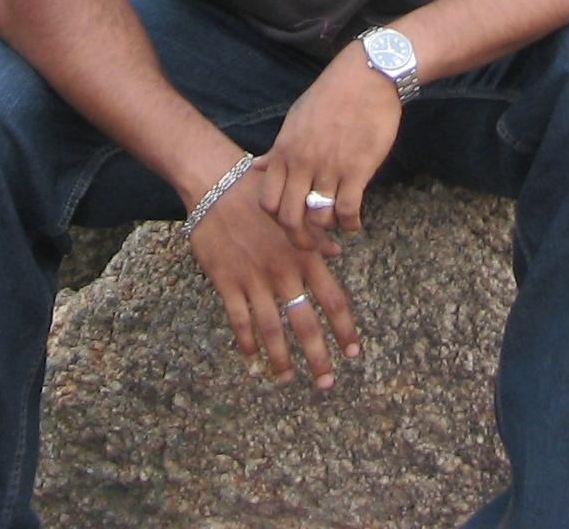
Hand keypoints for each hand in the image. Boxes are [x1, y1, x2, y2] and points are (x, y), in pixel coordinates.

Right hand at [185, 168, 359, 387]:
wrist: (216, 184)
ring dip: (281, 358)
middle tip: (326, 383)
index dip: (345, 329)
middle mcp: (283, 272)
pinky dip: (247, 341)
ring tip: (288, 378)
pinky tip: (252, 358)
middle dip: (317, 357)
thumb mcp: (294, 212)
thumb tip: (337, 253)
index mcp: (305, 256)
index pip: (333, 300)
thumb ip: (316, 237)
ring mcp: (254, 278)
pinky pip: (239, 319)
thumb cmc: (258, 195)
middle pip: (305, 323)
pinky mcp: (227, 281)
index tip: (353, 354)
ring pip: (272, 329)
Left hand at [254, 45, 401, 249]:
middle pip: (289, 218)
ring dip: (328, 229)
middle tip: (312, 242)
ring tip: (335, 225)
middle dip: (300, 238)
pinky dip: (351, 224)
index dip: (276, 219)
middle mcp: (302, 163)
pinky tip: (355, 223)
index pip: (267, 201)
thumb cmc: (330, 96)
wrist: (366, 76)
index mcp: (284, 151)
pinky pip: (348, 210)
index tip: (291, 221)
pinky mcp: (357, 169)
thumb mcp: (295, 120)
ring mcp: (329, 167)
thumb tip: (255, 166)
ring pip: (319, 217)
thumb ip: (276, 149)